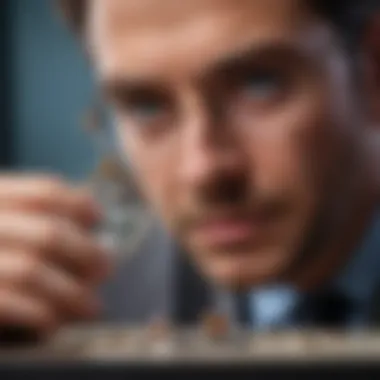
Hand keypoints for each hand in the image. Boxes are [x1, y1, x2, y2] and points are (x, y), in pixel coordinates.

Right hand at [0, 174, 110, 339]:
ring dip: (70, 292)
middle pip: (47, 233)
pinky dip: (36, 313)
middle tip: (106, 269)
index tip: (98, 218)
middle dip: (85, 253)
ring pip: (32, 270)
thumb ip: (28, 211)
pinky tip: (53, 323)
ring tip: (91, 307)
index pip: (44, 192)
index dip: (78, 204)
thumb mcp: (2, 214)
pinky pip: (7, 302)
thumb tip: (88, 218)